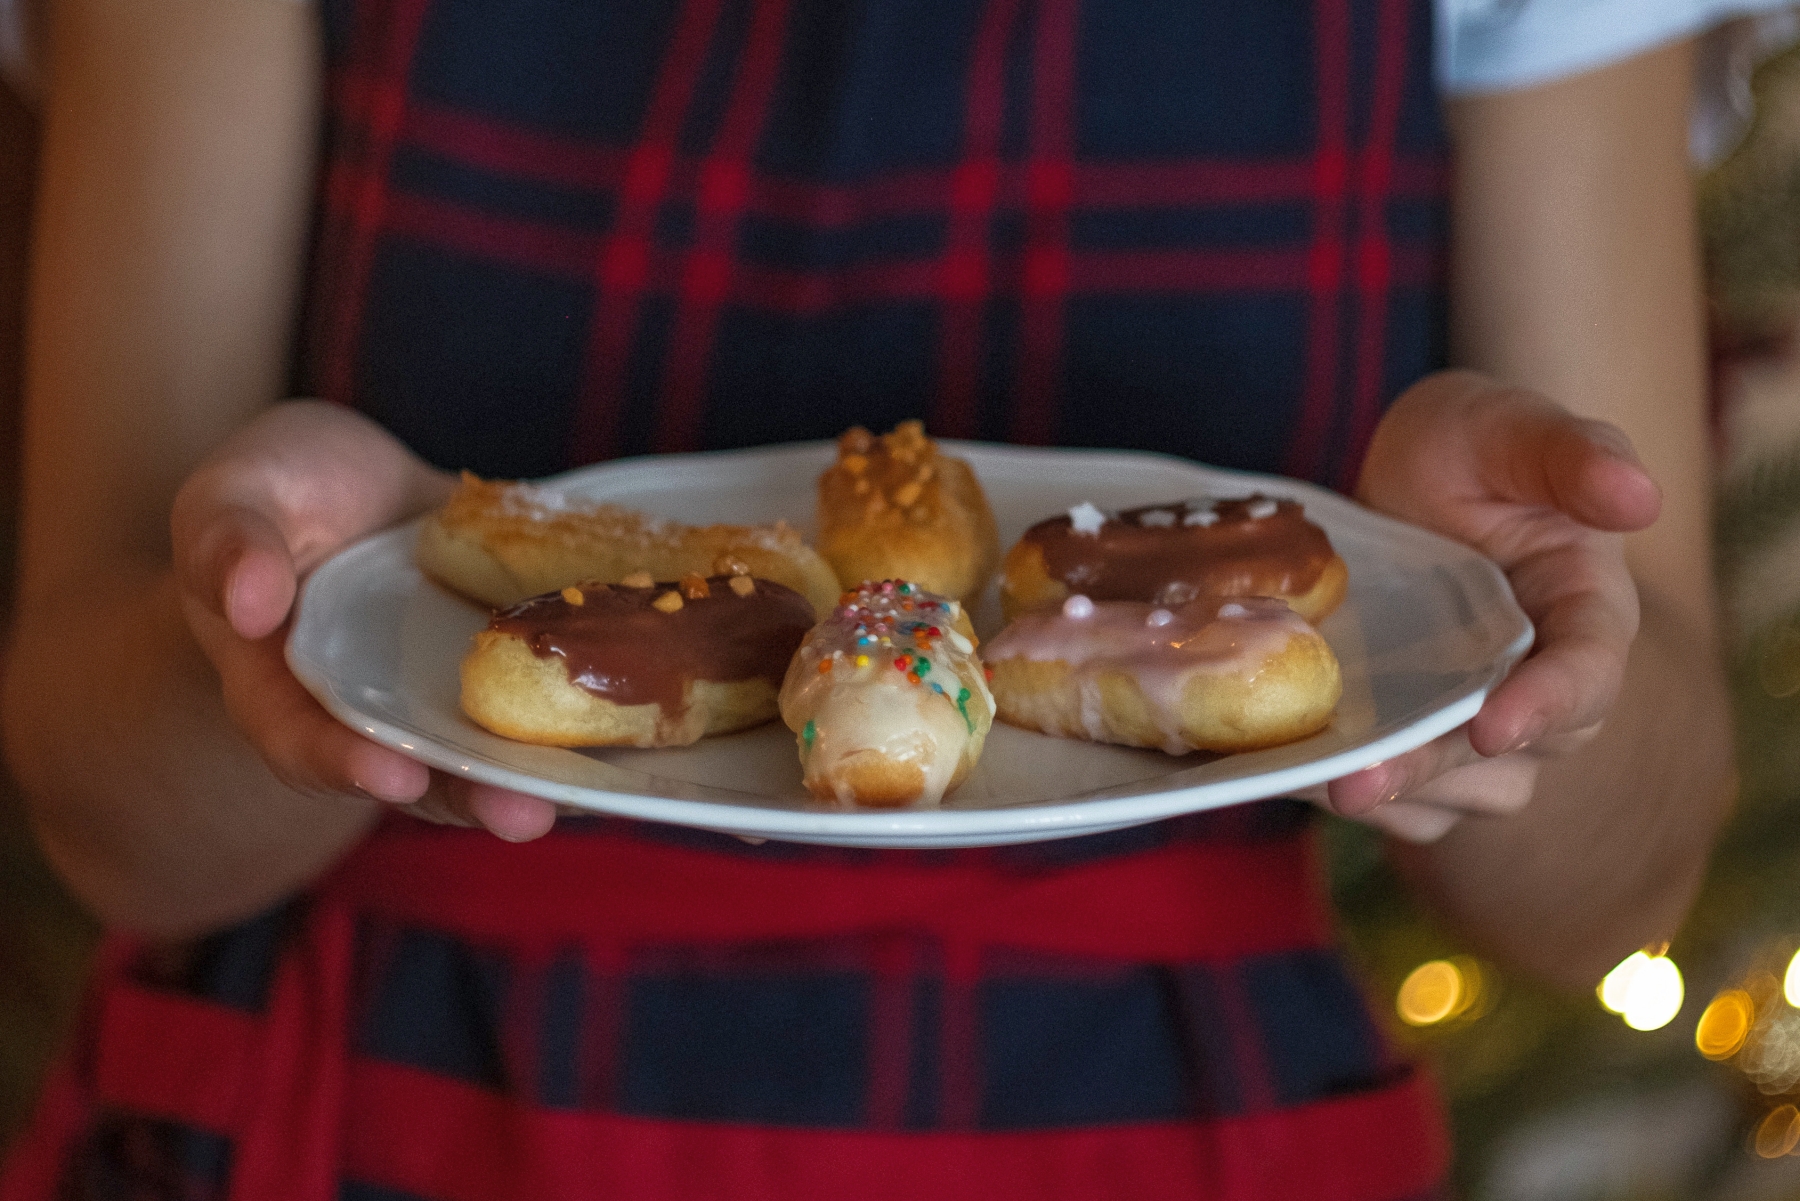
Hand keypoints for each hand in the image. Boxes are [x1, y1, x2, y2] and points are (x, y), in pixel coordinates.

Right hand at [170, 400, 557, 840]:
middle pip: (416, 775)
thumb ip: (230, 543)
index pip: (302, 742)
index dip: (346, 764)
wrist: (358, 486)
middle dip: (472, 798)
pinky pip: (547, 700)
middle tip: (523, 814)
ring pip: (491, 754)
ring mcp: (445, 700)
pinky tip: (646, 722)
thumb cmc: (279, 490)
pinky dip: (589, 716)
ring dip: (544, 779)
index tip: (394, 775)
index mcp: (283, 686)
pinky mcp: (508, 669)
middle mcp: (371, 714)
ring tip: (597, 794)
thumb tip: (245, 600)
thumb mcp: (236, 495)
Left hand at [1321, 371, 1661, 840]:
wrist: (1409, 479)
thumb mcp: (1513, 429)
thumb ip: (1572, 455)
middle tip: (1357, 784)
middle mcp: (1543, 687)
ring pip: (1449, 792)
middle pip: (1506, 756)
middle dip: (1432, 770)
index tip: (1491, 728)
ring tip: (1308, 783)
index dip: (1545, 707)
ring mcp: (1480, 725)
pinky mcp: (1420, 743)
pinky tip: (1288, 777)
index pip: (1587, 676)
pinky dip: (1343, 793)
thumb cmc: (1476, 448)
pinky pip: (1396, 798)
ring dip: (1384, 796)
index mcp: (1587, 614)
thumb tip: (1640, 496)